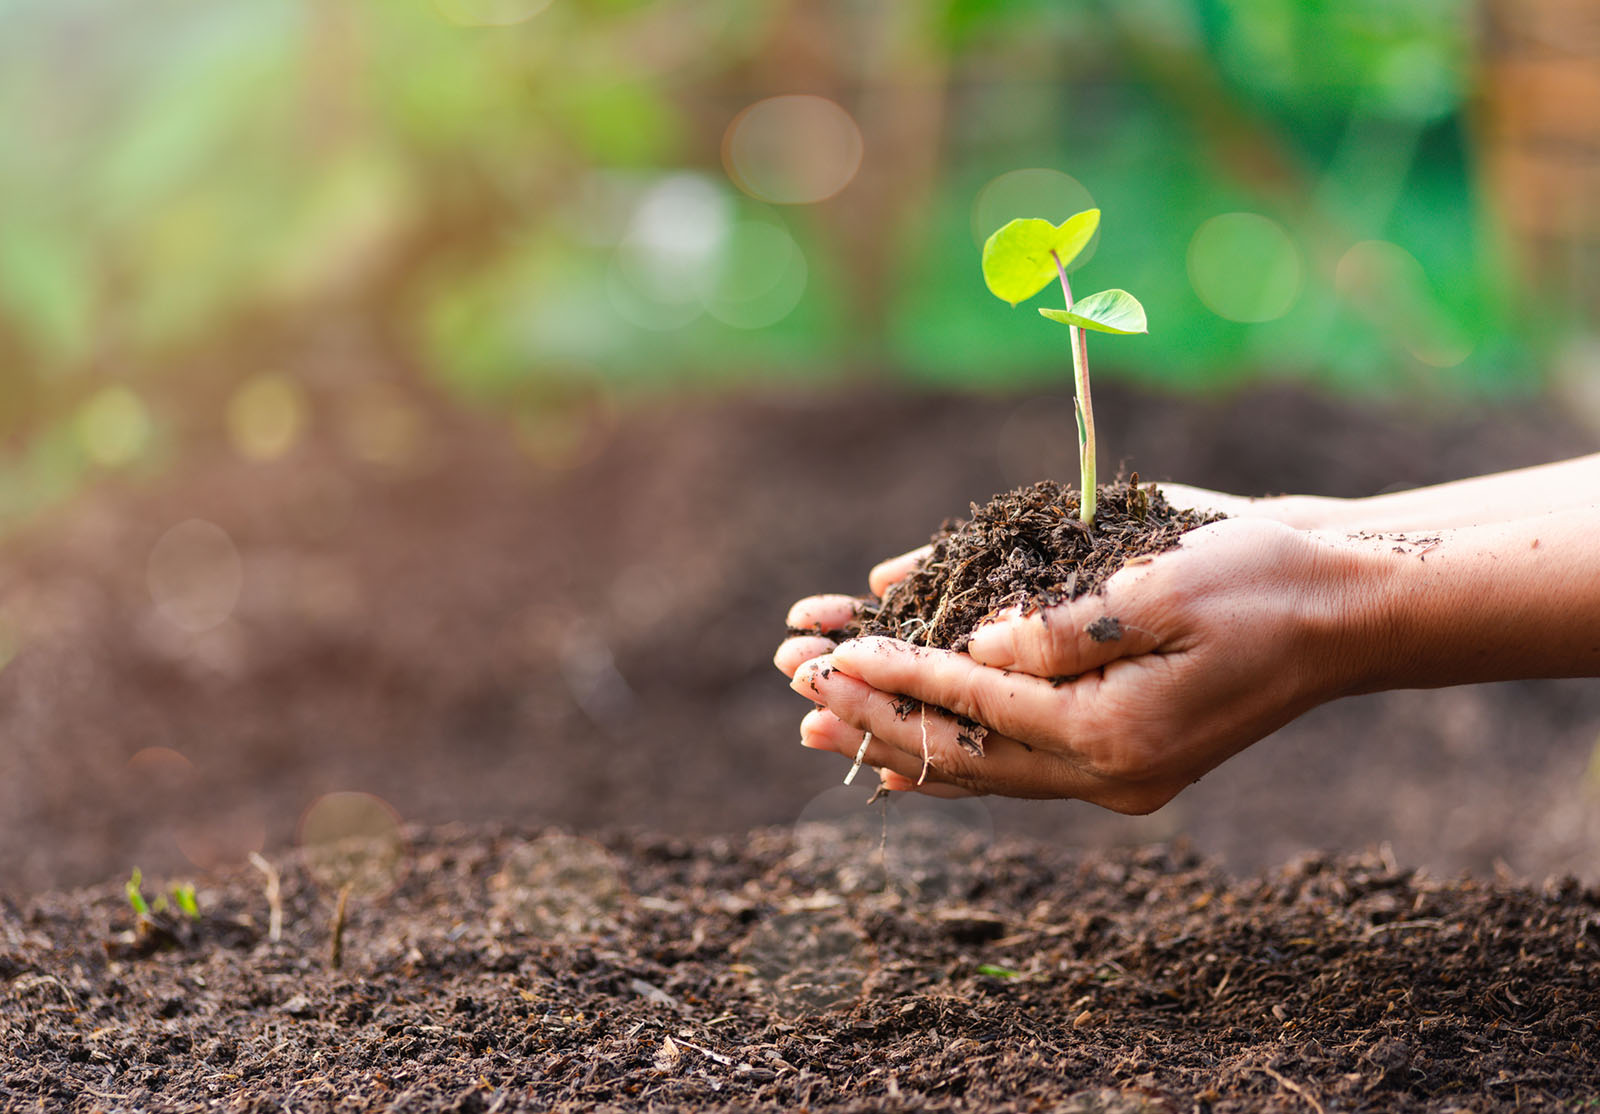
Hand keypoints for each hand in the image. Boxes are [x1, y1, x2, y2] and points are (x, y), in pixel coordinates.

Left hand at [779, 518, 1374, 811]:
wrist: (1344, 607)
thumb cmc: (1263, 580)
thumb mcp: (1163, 585)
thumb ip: (1060, 629)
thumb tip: (972, 651)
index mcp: (1116, 737)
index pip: (977, 710)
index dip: (897, 677)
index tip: (828, 657)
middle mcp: (1106, 771)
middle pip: (962, 750)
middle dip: (871, 714)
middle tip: (792, 688)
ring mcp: (1112, 769)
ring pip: (979, 762)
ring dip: (894, 735)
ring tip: (811, 723)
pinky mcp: (1116, 746)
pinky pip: (1015, 754)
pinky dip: (951, 742)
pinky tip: (892, 747)